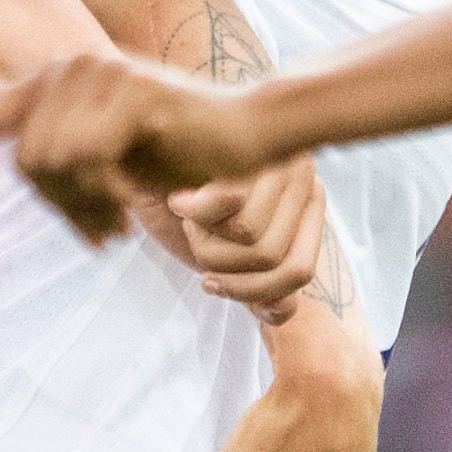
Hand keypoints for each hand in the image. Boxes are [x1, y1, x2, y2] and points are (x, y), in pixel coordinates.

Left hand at [0, 47, 274, 239]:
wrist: (247, 137)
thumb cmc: (175, 153)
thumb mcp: (102, 155)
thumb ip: (44, 141)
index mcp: (57, 85)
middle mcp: (70, 70)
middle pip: (26, 164)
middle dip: (63, 211)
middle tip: (103, 236)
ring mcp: (100, 76)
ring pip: (52, 164)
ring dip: (88, 207)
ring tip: (121, 223)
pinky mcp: (131, 96)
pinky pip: (87, 159)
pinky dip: (109, 191)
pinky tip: (136, 201)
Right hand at [168, 159, 332, 314]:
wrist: (144, 152)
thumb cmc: (185, 201)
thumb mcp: (225, 251)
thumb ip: (260, 286)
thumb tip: (281, 308)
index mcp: (307, 201)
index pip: (300, 272)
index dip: (257, 294)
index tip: (216, 283)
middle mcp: (302, 175)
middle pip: (272, 260)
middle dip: (222, 271)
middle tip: (197, 244)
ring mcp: (276, 156)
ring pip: (249, 237)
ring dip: (203, 241)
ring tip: (189, 216)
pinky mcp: (243, 143)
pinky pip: (228, 202)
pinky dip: (194, 211)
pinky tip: (181, 197)